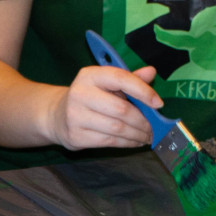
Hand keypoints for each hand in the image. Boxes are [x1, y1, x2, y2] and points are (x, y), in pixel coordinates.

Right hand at [46, 65, 161, 150]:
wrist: (57, 115)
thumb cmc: (90, 97)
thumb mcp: (107, 83)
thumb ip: (129, 79)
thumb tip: (151, 72)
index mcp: (90, 75)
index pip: (120, 78)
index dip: (143, 91)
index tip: (158, 104)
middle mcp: (80, 93)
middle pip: (121, 109)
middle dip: (143, 121)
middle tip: (154, 127)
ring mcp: (75, 116)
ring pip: (117, 128)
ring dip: (137, 135)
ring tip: (147, 136)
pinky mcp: (76, 136)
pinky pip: (109, 142)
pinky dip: (127, 143)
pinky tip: (135, 142)